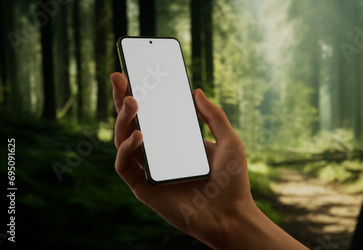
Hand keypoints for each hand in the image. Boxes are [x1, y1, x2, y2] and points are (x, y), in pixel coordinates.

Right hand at [110, 72, 305, 248]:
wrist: (232, 216)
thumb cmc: (232, 182)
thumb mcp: (229, 141)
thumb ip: (214, 116)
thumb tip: (197, 91)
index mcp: (176, 141)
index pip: (153, 114)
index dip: (141, 94)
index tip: (135, 72)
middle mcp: (160, 154)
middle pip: (133, 123)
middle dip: (122, 99)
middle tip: (119, 78)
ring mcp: (150, 170)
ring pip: (123, 141)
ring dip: (123, 119)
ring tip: (132, 102)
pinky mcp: (144, 188)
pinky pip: (125, 166)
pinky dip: (127, 149)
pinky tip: (139, 136)